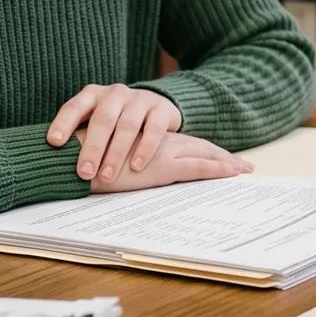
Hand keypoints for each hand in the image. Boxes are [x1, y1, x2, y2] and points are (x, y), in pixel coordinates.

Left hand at [47, 84, 182, 181]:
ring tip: (108, 177)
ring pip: (127, 124)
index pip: (75, 106)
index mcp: (92, 95)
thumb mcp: (93, 122)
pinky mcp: (161, 108)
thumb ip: (77, 134)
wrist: (154, 108)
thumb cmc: (114, 122)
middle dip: (92, 147)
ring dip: (116, 153)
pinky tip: (136, 166)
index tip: (54, 142)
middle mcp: (115, 93)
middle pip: (102, 119)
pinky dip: (145, 148)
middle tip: (84, 173)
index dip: (63, 123)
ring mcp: (139, 99)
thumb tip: (48, 162)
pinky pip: (153, 128)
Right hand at [85, 130, 252, 193]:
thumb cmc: (83, 162)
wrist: (69, 158)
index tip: (226, 161)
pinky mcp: (161, 165)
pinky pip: (197, 166)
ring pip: (203, 153)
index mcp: (149, 140)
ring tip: (245, 170)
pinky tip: (232, 173)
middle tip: (246, 167)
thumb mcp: (109, 161)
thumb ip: (124, 163)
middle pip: (199, 146)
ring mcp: (163, 152)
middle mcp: (160, 141)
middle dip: (222, 158)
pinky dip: (217, 170)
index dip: (206, 152)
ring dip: (225, 163)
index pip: (186, 145)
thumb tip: (132, 175)